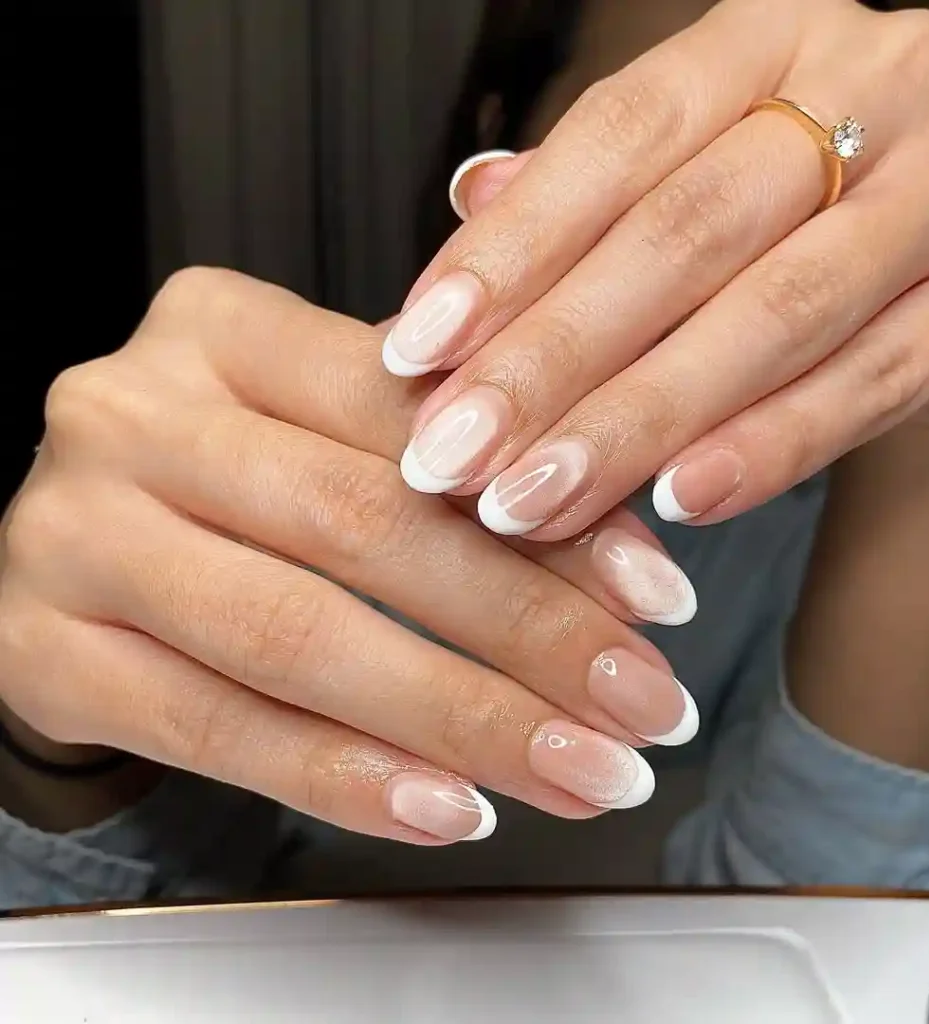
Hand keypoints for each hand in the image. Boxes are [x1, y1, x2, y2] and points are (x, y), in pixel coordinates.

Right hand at [0, 268, 700, 843]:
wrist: (72, 547)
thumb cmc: (227, 481)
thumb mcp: (326, 433)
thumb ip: (450, 464)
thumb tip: (618, 551)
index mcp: (222, 330)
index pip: (410, 414)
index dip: (546, 513)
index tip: (656, 599)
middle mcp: (135, 415)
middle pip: (363, 527)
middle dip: (528, 632)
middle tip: (640, 705)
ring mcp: (73, 534)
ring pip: (299, 636)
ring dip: (462, 721)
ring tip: (578, 771)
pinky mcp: (43, 652)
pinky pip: (219, 727)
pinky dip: (348, 777)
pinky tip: (449, 806)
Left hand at [383, 0, 928, 538]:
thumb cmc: (791, 222)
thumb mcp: (690, 179)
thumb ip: (588, 194)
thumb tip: (469, 200)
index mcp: (769, 39)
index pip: (616, 136)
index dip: (508, 251)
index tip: (414, 351)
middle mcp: (874, 85)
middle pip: (683, 233)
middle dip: (552, 358)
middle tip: (451, 455)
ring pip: (772, 316)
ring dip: (636, 422)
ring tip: (531, 499)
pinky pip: (873, 381)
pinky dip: (768, 446)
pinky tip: (678, 499)